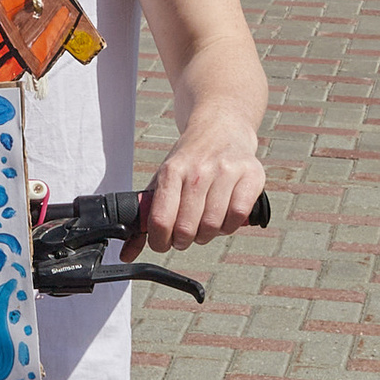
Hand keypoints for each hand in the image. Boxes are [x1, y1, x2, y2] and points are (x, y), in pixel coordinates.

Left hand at [142, 111, 269, 253]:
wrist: (221, 127)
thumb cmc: (191, 159)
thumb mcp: (164, 179)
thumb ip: (147, 216)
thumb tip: (128, 253)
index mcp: (171, 171)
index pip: (160, 220)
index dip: (159, 241)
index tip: (162, 243)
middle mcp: (198, 170)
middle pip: (186, 228)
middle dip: (183, 240)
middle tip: (184, 236)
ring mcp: (226, 171)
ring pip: (212, 226)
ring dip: (207, 235)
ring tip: (204, 226)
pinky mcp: (250, 175)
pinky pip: (238, 216)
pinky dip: (230, 225)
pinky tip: (224, 218)